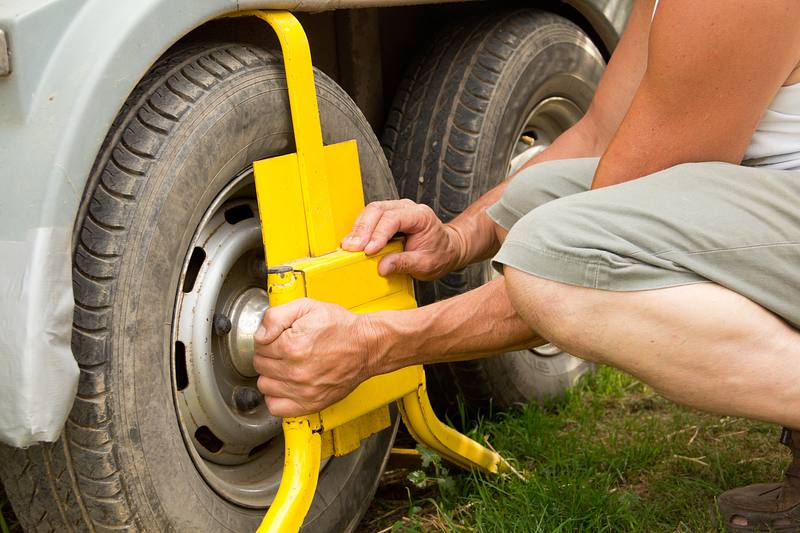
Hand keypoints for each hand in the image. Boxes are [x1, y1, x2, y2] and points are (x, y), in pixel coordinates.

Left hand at [253, 298, 381, 416]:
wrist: (367, 346)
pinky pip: (276, 407)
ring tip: (286, 366)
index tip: (277, 337)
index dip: (267, 338)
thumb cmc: (341, 327)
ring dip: (271, 375)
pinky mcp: (311, 403)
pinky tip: (285, 385)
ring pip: (265, 385)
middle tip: (283, 350)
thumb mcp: (307, 307)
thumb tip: (259, 334)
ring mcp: (303, 390)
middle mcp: (296, 371)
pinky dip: (276, 397)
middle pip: (260, 365)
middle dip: (268, 355)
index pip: (258, 345)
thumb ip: (276, 316)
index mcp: (291, 346)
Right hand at [341, 199, 464, 280]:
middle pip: (378, 210)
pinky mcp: (387, 216)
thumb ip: (404, 264)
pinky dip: (360, 229)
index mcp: (421, 216)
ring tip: (349, 246)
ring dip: (358, 229)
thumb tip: (382, 267)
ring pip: (371, 211)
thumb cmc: (440, 254)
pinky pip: (370, 217)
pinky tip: (354, 242)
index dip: (378, 234)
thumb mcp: (426, 264)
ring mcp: (396, 210)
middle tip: (351, 248)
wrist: (447, 249)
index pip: (394, 219)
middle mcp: (407, 208)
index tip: (368, 250)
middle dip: (362, 229)